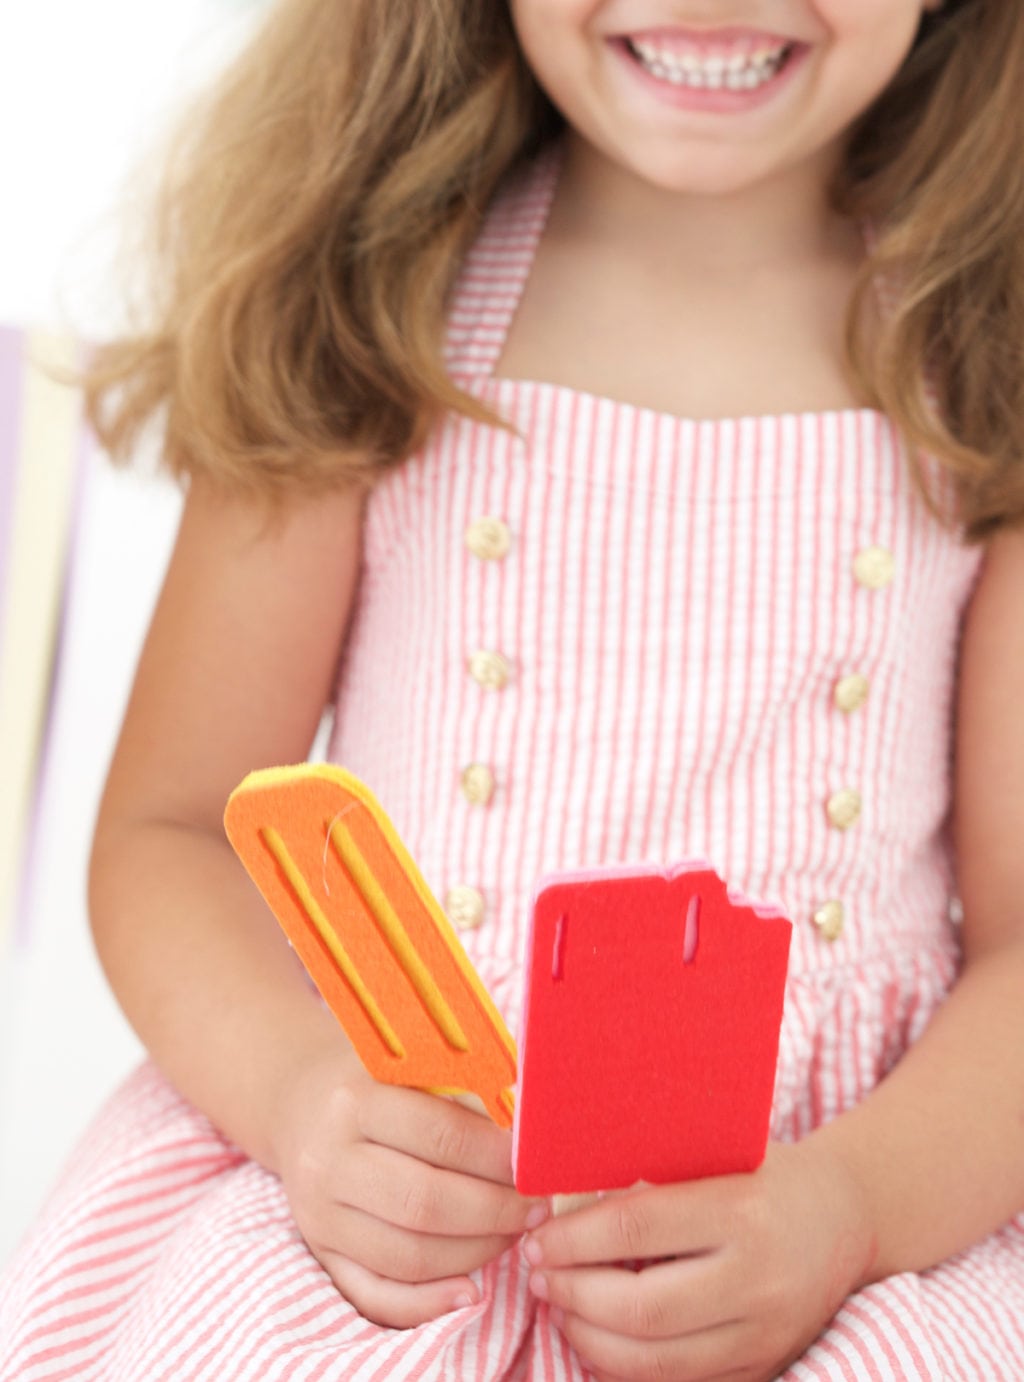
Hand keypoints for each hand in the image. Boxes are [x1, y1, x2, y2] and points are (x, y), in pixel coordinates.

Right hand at [271, 1043, 547, 1327]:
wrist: (301, 1104)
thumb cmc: (378, 1081)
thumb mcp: (412, 1063)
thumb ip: (465, 1087)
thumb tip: (529, 1127)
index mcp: (355, 1101)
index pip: (441, 1136)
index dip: (498, 1157)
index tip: (536, 1164)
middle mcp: (329, 1161)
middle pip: (425, 1204)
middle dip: (495, 1211)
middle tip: (537, 1206)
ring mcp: (320, 1214)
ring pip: (408, 1256)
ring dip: (475, 1252)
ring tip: (515, 1233)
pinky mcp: (321, 1253)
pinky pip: (375, 1295)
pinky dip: (427, 1304)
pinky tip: (471, 1292)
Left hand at [523, 1140, 873, 1380]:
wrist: (846, 1217)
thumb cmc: (764, 1171)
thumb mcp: (717, 1149)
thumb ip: (654, 1166)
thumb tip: (562, 1186)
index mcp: (743, 1209)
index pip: (637, 1227)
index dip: (574, 1238)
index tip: (537, 1236)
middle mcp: (758, 1279)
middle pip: (641, 1308)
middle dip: (573, 1294)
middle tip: (537, 1274)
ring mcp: (764, 1334)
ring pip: (655, 1361)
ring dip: (588, 1338)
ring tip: (558, 1306)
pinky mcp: (762, 1367)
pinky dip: (624, 1370)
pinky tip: (595, 1340)